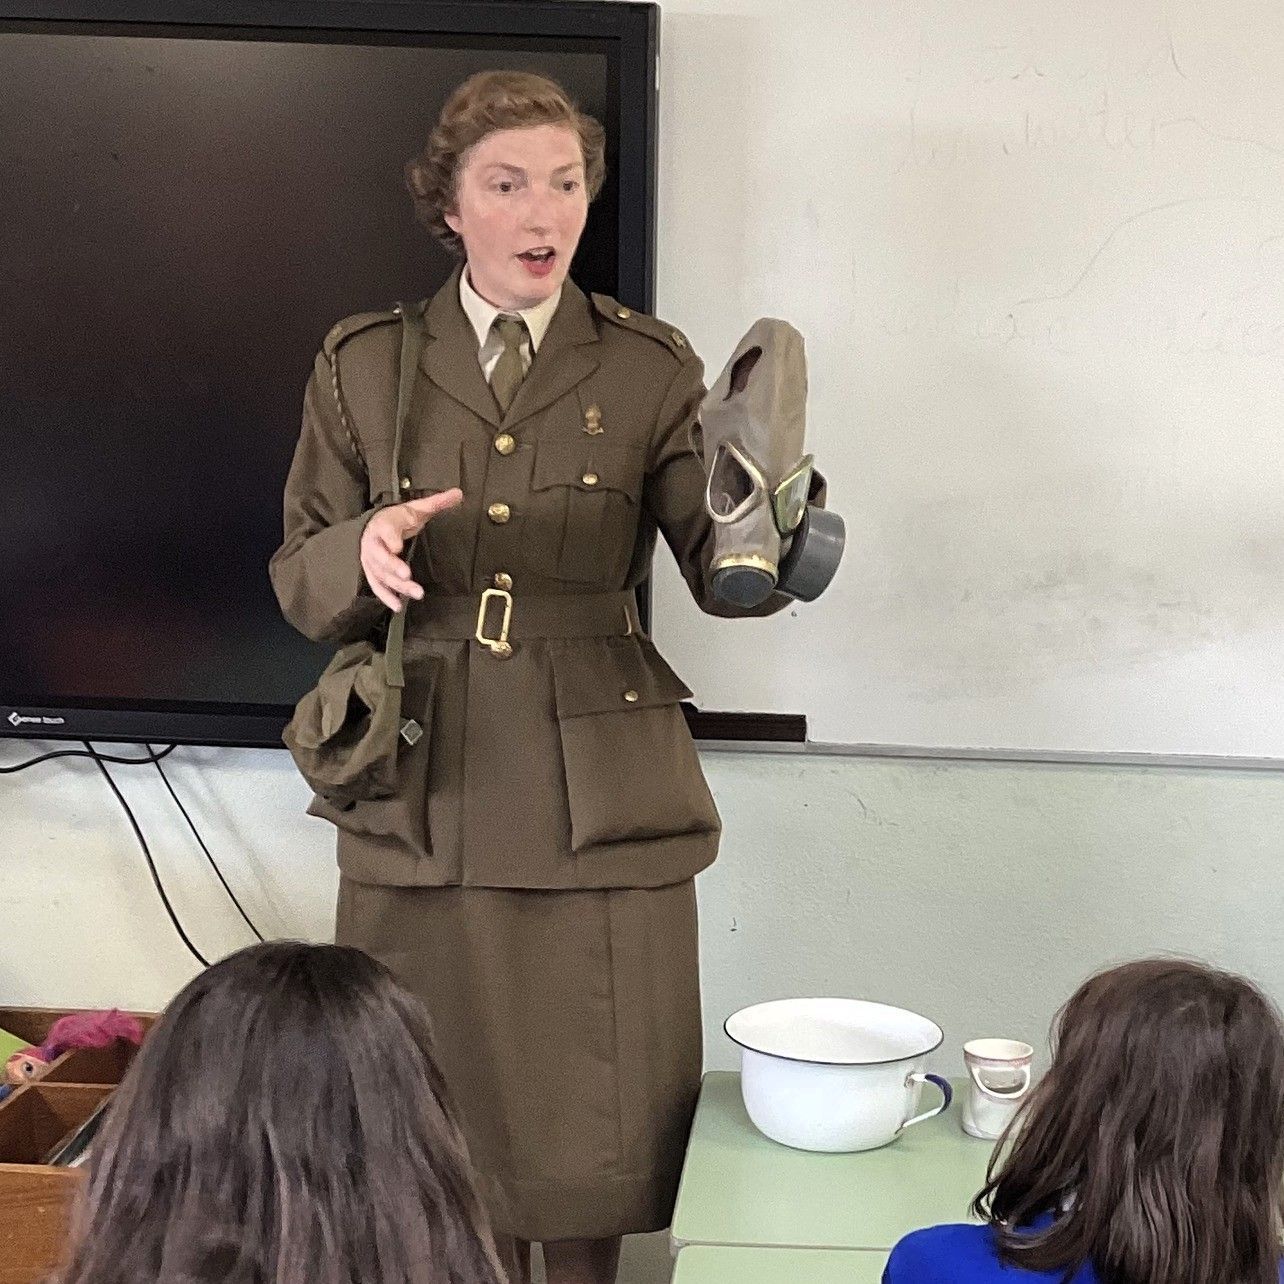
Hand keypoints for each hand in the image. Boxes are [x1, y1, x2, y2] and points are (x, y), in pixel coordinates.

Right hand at [360, 489, 462, 610]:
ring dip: (396, 585)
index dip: (390, 538)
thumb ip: (437, 502)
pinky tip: (398, 605)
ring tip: (415, 593)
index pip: (386, 530)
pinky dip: (386, 596)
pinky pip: (376, 585)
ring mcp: (370, 559)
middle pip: (380, 556)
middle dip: (393, 566)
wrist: (376, 525)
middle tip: (407, 575)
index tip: (397, 546)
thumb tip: (459, 493)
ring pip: (380, 574)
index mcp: (385, 523)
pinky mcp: (372, 572)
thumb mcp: (417, 508)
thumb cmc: (399, 518)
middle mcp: (373, 542)